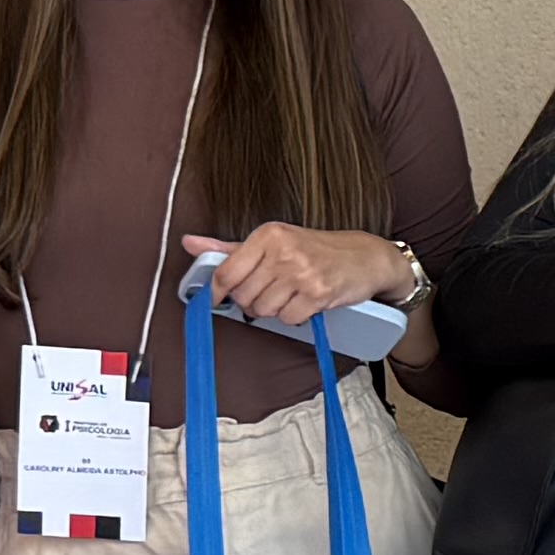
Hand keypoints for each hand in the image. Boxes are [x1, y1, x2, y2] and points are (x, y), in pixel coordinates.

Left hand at [186, 224, 414, 353]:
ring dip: (275, 310)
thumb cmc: (316, 249)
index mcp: (268, 235)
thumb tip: (189, 243)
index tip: (217, 299)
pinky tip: (305, 302)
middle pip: (244, 296)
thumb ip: (229, 248)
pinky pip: (289, 319)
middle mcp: (283, 251)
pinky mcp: (318, 293)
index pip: (226, 272)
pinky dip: (295, 316)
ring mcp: (302, 273)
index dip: (217, 292)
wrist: (365, 257)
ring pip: (264, 310)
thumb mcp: (273, 242)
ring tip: (290, 294)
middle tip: (270, 291)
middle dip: (253, 301)